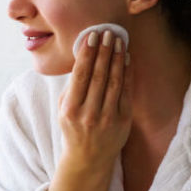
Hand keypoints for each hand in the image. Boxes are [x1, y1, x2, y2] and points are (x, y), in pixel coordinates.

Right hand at [57, 29, 132, 172]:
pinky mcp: (123, 121)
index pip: (80, 75)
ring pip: (114, 81)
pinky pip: (126, 92)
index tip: (92, 36)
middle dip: (104, 51)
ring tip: (119, 40)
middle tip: (108, 32)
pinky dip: (127, 73)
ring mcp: (108, 118)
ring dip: (117, 58)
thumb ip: (72, 87)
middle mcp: (89, 114)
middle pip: (99, 75)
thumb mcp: (63, 110)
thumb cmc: (73, 128)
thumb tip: (83, 57)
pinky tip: (127, 58)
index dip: (87, 54)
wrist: (88, 159)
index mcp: (70, 110)